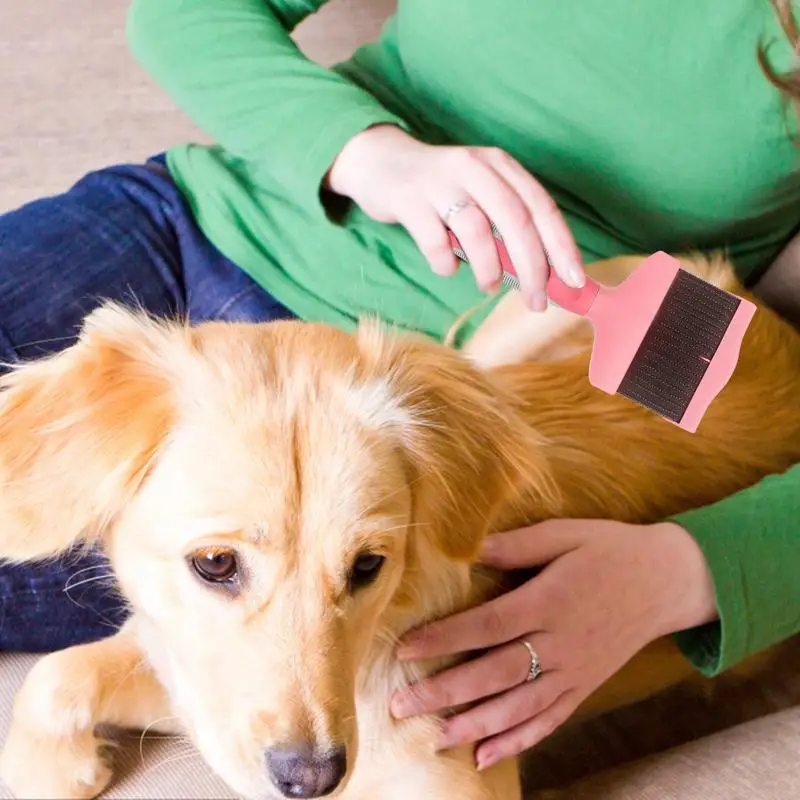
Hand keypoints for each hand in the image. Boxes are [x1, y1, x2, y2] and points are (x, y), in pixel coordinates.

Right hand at [326, 124, 584, 310]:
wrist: (380, 163)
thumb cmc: (441, 190)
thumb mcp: (480, 196)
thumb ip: (506, 228)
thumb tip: (542, 277)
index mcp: (500, 166)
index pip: (541, 207)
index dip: (561, 246)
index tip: (574, 282)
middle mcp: (475, 167)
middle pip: (516, 220)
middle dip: (532, 267)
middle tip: (536, 301)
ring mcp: (440, 181)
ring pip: (477, 230)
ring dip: (489, 268)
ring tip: (489, 286)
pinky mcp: (409, 199)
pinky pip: (435, 241)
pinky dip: (446, 264)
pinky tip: (448, 268)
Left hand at [390, 519, 716, 769]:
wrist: (668, 580)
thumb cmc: (611, 549)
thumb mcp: (566, 534)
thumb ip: (517, 545)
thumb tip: (471, 548)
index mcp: (550, 601)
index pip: (487, 625)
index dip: (444, 639)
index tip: (405, 649)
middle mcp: (560, 643)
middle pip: (494, 674)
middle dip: (444, 692)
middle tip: (401, 705)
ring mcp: (574, 671)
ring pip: (517, 707)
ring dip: (473, 725)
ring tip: (433, 737)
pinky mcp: (585, 686)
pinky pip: (549, 720)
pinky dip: (517, 741)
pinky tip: (485, 755)